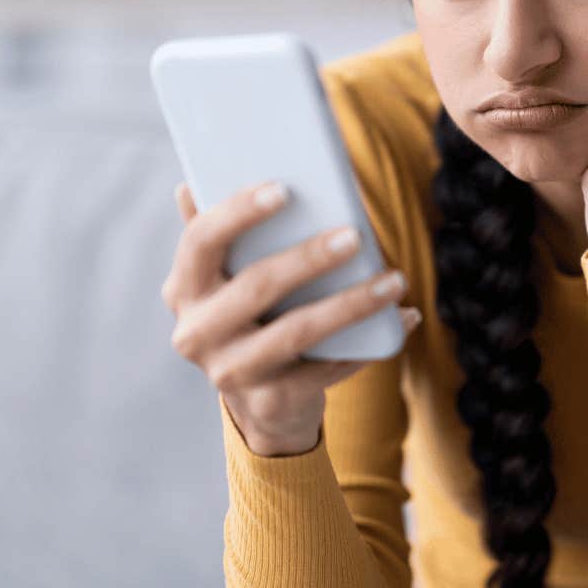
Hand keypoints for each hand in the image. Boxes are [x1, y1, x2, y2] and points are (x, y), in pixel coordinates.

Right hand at [161, 180, 420, 455]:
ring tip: (394, 280)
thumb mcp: (228, 278)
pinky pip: (326, 368)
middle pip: (256, 287)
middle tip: (356, 234)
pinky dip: (368, 344)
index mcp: (184, 288)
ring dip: (351, 303)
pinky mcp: (269, 402)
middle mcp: (195, 333)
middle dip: (309, 258)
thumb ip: (217, 234)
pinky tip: (403, 318)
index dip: (238, 212)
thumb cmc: (252, 316)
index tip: (283, 188)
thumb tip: (190, 184)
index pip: (200, 241)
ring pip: (297, 332)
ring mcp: (230, 372)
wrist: (264, 401)